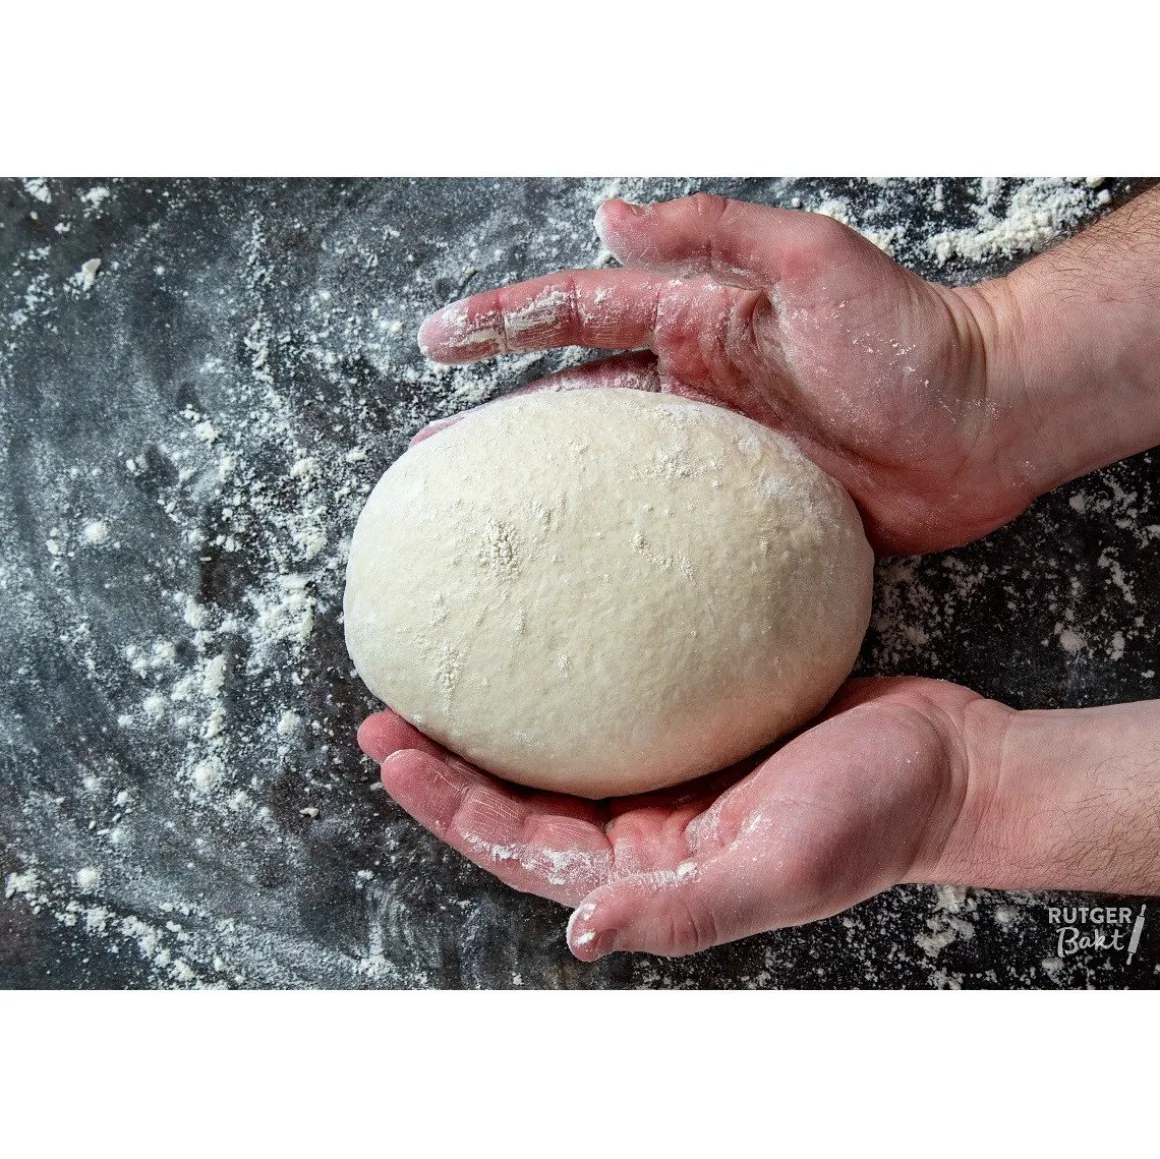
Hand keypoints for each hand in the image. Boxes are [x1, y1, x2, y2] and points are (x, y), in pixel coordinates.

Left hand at [359, 677, 992, 958]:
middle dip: (446, 764)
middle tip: (385, 713)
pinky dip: (563, 682)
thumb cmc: (876, 818)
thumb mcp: (781, 868)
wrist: (945, 762)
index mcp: (649, 870)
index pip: (521, 847)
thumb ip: (683, 908)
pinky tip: (539, 643)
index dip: (450, 808)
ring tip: (436, 676)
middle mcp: (645, 830)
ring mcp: (667, 778)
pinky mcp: (695, 727)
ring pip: (557, 753)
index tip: (392, 756)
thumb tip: (582, 932)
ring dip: (493, 723)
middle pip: (521, 800)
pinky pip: (611, 706)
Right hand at [417, 193, 1031, 554]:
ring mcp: (715, 454)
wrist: (982, 424)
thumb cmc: (906, 335)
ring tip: (486, 527)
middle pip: (574, 403)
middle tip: (433, 461)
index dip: (504, 323)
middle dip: (499, 426)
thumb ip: (712, 231)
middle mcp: (693, 386)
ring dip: (548, 495)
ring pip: (610, 476)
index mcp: (696, 321)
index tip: (436, 341)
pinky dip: (621, 548)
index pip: (578, 313)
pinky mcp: (745, 511)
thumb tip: (610, 214)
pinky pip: (667, 531)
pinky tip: (586, 577)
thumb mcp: (810, 259)